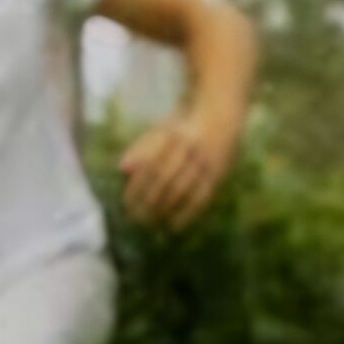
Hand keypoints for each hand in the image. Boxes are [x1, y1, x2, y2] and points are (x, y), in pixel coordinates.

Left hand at [118, 112, 232, 230]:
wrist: (220, 118)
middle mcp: (189, 146)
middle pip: (163, 179)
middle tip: (135, 218)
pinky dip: (186, 214)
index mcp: (172, 134)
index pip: (148, 165)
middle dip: (147, 201)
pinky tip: (173, 225)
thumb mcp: (162, 131)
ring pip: (180, 190)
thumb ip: (141, 149)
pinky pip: (200, 198)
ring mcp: (204, 160)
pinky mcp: (216, 174)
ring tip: (150, 223)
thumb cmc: (183, 129)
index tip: (126, 203)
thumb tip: (123, 169)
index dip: (136, 186)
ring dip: (163, 210)